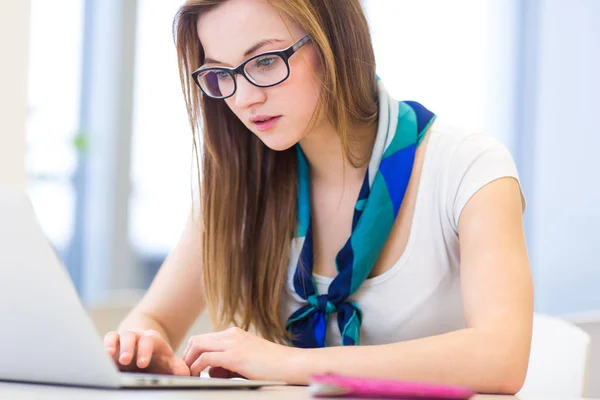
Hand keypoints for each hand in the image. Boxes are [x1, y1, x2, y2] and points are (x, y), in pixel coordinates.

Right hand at [104, 329, 189, 375]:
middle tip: (126, 360)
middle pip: (132, 336)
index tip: (143, 364)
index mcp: (153, 340)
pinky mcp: (114, 342)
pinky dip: (107, 345)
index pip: (150, 340)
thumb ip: (177, 367)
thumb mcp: (168, 362)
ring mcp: (125, 338)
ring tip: (114, 359)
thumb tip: (185, 373)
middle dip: (129, 348)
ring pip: (119, 336)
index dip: (146, 351)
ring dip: (116, 347)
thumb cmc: (157, 358)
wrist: (146, 351)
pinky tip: (105, 355)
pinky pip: (109, 338)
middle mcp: (138, 336)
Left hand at [182, 327, 298, 381]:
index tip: (191, 366)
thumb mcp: (245, 361)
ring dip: (190, 361)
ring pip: (198, 346)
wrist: (290, 364)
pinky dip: (197, 367)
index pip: (204, 339)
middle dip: (187, 356)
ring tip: (192, 375)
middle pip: (197, 340)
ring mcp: (232, 343)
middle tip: (187, 372)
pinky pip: (206, 358)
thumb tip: (211, 371)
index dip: (193, 353)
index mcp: (234, 334)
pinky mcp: (235, 356)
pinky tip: (199, 376)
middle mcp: (231, 335)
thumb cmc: (271, 366)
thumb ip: (227, 364)